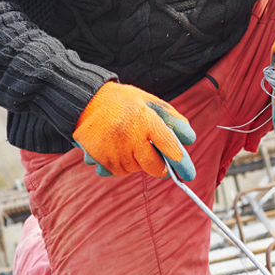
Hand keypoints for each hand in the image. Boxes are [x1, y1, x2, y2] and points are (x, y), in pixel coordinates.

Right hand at [72, 81, 195, 179]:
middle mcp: (131, 137)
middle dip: (160, 167)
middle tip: (158, 160)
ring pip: (136, 170)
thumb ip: (171, 118)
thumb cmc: (122, 101)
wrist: (85, 101)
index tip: (188, 173)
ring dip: (138, 162)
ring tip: (129, 142)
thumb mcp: (148, 101)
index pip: (169, 146)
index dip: (181, 162)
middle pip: (155, 167)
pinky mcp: (102, 159)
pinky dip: (122, 164)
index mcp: (146, 120)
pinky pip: (119, 171)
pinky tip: (117, 148)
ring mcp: (115, 150)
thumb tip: (189, 138)